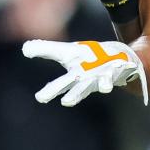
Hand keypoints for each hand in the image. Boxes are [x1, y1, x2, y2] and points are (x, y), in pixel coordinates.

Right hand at [22, 39, 147, 105]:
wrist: (114, 61)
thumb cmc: (87, 59)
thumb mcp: (66, 52)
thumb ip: (46, 50)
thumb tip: (24, 48)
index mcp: (76, 77)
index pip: (60, 85)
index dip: (51, 91)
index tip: (40, 97)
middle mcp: (90, 80)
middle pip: (80, 89)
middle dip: (73, 95)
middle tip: (66, 102)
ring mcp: (106, 76)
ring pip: (105, 84)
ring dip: (105, 85)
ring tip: (105, 86)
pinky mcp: (120, 69)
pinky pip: (123, 69)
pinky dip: (124, 67)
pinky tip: (124, 64)